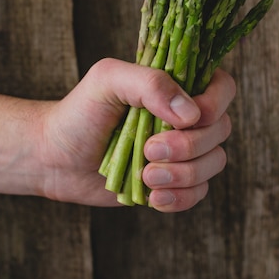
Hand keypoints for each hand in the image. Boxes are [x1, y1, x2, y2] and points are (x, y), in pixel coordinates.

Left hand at [39, 58, 235, 211]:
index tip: (187, 119)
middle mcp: (187, 118)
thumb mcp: (108, 81)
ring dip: (183, 174)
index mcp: (177, 86)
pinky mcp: (175, 182)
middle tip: (149, 149)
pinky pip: (199, 192)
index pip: (222, 88)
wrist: (56, 157)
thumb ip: (149, 83)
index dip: (214, 104)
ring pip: (214, 163)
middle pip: (220, 130)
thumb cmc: (81, 111)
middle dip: (189, 146)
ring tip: (146, 176)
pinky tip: (153, 197)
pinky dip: (180, 198)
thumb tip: (191, 114)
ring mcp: (183, 151)